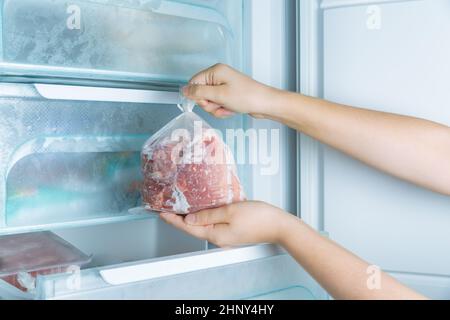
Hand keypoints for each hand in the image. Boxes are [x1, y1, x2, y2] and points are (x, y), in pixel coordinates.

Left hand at [159, 201, 295, 247]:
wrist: (279, 226)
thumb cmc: (258, 218)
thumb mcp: (230, 211)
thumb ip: (209, 215)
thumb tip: (190, 218)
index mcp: (215, 234)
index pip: (188, 227)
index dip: (173, 219)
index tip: (161, 211)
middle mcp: (218, 237)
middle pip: (193, 227)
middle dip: (179, 217)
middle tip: (167, 205)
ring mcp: (225, 235)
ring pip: (203, 225)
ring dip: (191, 216)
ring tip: (181, 205)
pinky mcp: (232, 230)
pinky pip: (213, 223)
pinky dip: (204, 215)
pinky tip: (202, 207)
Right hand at [183, 63, 280, 118]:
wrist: (265, 104)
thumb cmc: (246, 97)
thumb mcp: (219, 95)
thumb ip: (199, 92)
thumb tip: (183, 90)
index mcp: (215, 71)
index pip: (194, 82)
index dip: (197, 95)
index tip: (206, 102)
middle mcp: (218, 76)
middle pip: (201, 93)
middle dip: (209, 104)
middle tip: (220, 105)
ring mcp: (224, 86)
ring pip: (209, 101)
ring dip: (216, 109)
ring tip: (228, 108)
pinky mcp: (228, 95)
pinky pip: (218, 104)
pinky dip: (223, 110)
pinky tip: (231, 110)